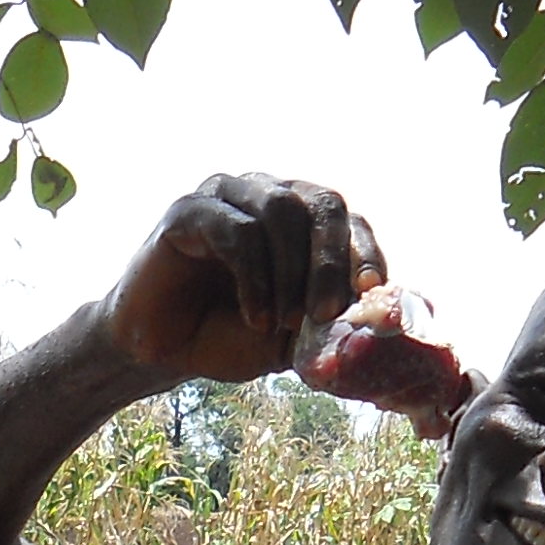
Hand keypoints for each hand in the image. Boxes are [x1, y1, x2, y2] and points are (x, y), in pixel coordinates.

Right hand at [98, 174, 384, 385]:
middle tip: (329, 312)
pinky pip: (240, 232)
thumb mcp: (293, 336)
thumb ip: (331, 323)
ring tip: (284, 323)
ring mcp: (226, 196)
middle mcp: (265, 195)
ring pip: (282, 210)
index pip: (347, 219)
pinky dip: (257, 280)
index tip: (371, 292)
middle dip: (333, 261)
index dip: (365, 252)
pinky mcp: (189, 210)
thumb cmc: (229, 336)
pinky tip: (257, 318)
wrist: (161, 350)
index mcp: (298, 218)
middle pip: (322, 203)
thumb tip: (382, 322)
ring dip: (292, 273)